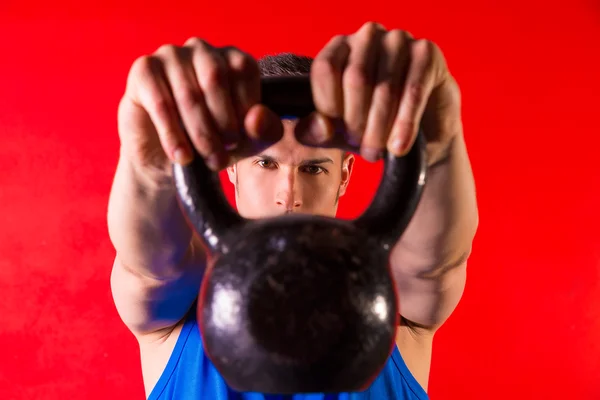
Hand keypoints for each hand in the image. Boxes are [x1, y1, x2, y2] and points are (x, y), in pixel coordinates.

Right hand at [117, 38, 283, 178]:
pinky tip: (181, 156)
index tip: (241, 141)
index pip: (244, 72)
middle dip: (221, 124)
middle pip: (215, 79)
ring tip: (205, 160)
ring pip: (188, 94)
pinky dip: (173, 134)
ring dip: (200, 134)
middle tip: (222, 158)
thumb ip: (264, 130)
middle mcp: (202, 49)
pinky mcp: (144, 70)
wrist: (170, 161)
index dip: (244, 111)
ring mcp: (171, 55)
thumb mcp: (248, 143)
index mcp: (233, 58)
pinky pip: (160, 101)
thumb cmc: (214, 143)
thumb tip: (256, 119)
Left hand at [305, 22, 462, 163]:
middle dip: (357, 121)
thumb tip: (314, 129)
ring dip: (379, 127)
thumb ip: (318, 131)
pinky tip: (398, 147)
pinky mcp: (427, 52)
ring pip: (384, 86)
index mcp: (340, 47)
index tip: (336, 135)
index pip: (326, 69)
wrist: (424, 130)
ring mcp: (399, 39)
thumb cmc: (374, 126)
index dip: (329, 107)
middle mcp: (368, 36)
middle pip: (356, 77)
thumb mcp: (339, 133)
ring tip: (377, 153)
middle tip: (363, 150)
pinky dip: (404, 123)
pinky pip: (413, 90)